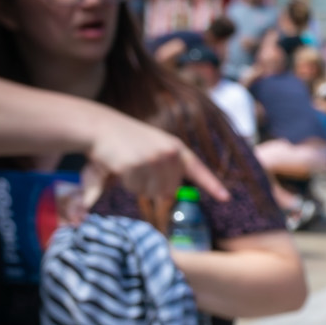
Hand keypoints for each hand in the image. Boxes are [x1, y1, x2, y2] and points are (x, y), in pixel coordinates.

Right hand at [80, 110, 228, 205]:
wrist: (98, 126)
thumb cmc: (123, 140)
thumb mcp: (150, 147)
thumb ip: (165, 167)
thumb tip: (169, 193)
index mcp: (175, 147)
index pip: (198, 169)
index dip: (213, 185)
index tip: (226, 198)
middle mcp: (169, 153)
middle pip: (169, 190)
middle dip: (153, 186)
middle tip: (137, 168)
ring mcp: (154, 159)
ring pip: (152, 192)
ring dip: (138, 186)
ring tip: (128, 165)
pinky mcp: (137, 165)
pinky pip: (135, 189)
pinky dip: (126, 183)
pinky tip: (119, 165)